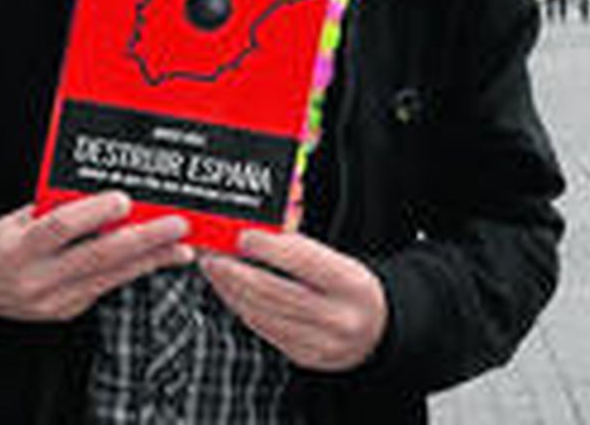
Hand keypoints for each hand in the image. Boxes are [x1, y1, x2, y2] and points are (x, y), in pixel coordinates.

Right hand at [0, 192, 192, 321]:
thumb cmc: (3, 244)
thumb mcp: (17, 219)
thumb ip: (54, 206)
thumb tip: (97, 189)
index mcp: (20, 248)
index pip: (59, 228)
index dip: (93, 214)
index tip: (124, 200)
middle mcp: (38, 279)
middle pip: (97, 257)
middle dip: (142, 240)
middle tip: (175, 224)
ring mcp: (55, 300)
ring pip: (111, 277)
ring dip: (151, 260)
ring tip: (182, 246)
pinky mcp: (69, 311)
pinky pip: (107, 287)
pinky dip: (136, 271)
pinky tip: (159, 259)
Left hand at [199, 230, 386, 371]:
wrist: (377, 332)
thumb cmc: (351, 289)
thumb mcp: (340, 263)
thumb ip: (302, 250)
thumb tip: (258, 232)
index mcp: (350, 284)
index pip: (303, 261)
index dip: (268, 248)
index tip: (242, 235)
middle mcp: (337, 316)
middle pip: (274, 291)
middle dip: (235, 271)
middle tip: (212, 255)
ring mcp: (320, 342)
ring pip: (263, 313)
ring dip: (231, 290)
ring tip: (214, 270)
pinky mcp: (304, 356)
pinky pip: (264, 329)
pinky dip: (242, 307)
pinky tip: (231, 292)